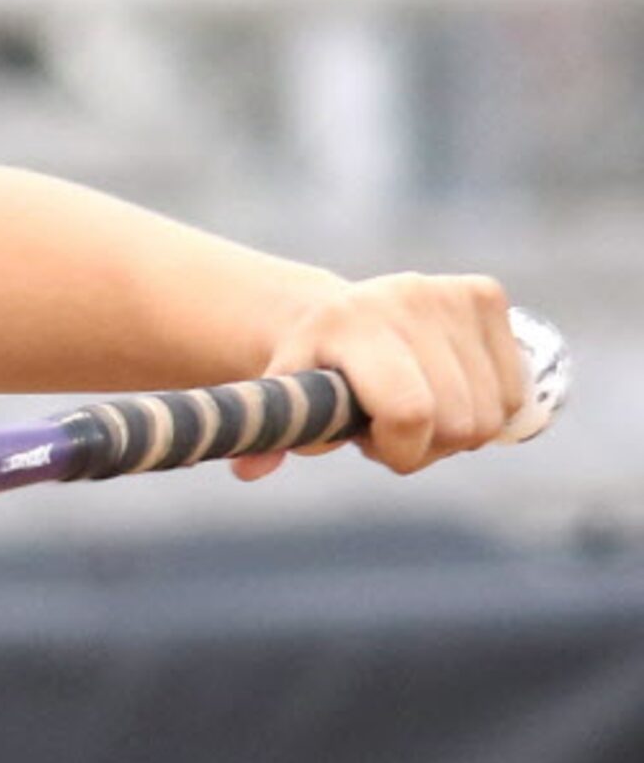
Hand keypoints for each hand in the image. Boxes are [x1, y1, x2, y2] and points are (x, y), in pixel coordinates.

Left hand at [231, 272, 522, 479]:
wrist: (340, 316)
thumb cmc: (313, 371)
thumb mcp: (283, 398)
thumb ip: (270, 432)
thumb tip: (249, 470)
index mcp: (348, 324)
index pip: (410, 411)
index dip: (401, 450)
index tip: (375, 450)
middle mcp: (402, 299)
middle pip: (458, 423)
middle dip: (424, 446)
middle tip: (389, 428)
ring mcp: (448, 293)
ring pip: (491, 415)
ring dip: (455, 431)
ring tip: (412, 408)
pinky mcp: (485, 294)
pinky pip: (514, 392)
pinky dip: (485, 408)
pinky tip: (446, 391)